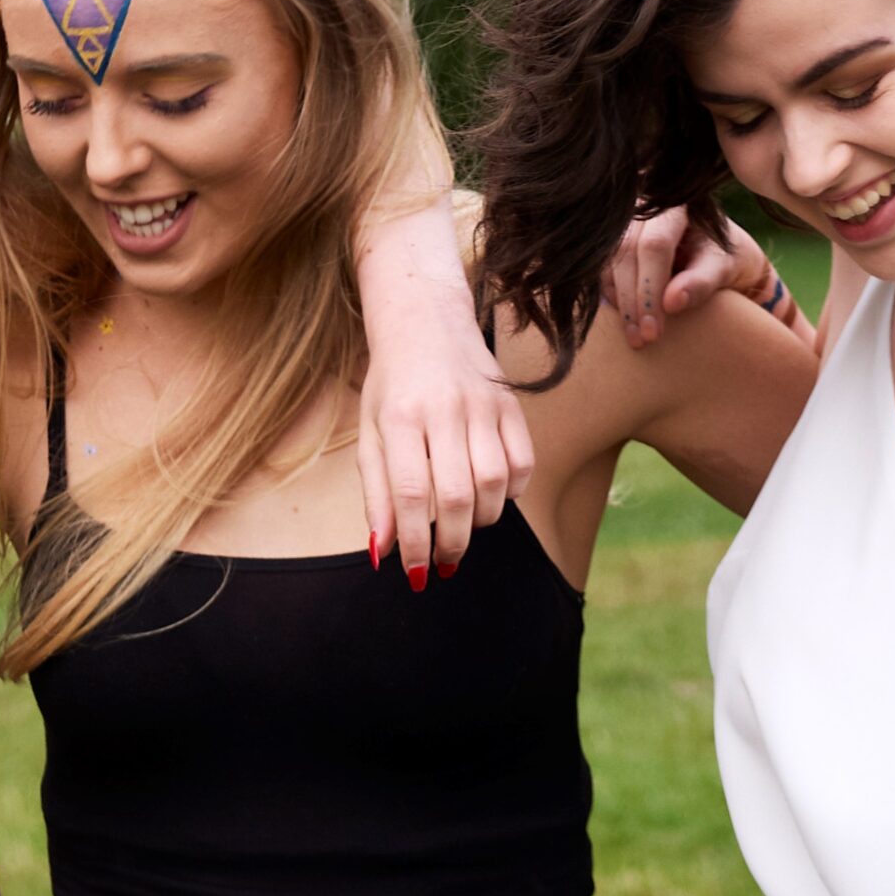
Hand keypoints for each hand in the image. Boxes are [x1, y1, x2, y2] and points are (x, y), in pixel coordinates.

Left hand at [356, 310, 533, 587]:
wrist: (426, 322)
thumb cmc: (391, 386)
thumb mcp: (371, 434)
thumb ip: (376, 493)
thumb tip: (381, 551)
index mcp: (401, 418)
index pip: (413, 494)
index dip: (415, 542)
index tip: (414, 573)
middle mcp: (445, 410)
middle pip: (458, 495)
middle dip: (452, 543)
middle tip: (444, 565)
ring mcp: (484, 405)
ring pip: (495, 484)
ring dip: (481, 521)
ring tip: (464, 529)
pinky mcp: (512, 404)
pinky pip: (523, 463)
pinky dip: (511, 492)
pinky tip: (490, 498)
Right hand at [603, 208, 775, 346]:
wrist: (720, 255)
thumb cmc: (727, 259)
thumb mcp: (725, 268)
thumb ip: (702, 282)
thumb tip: (671, 303)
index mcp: (676, 206)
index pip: (655, 245)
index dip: (650, 288)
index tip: (653, 329)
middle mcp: (644, 209)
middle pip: (626, 254)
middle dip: (633, 301)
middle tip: (642, 339)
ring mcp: (625, 224)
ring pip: (610, 263)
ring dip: (620, 303)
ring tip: (635, 337)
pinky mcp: (613, 244)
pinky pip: (603, 272)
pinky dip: (614, 298)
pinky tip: (628, 320)